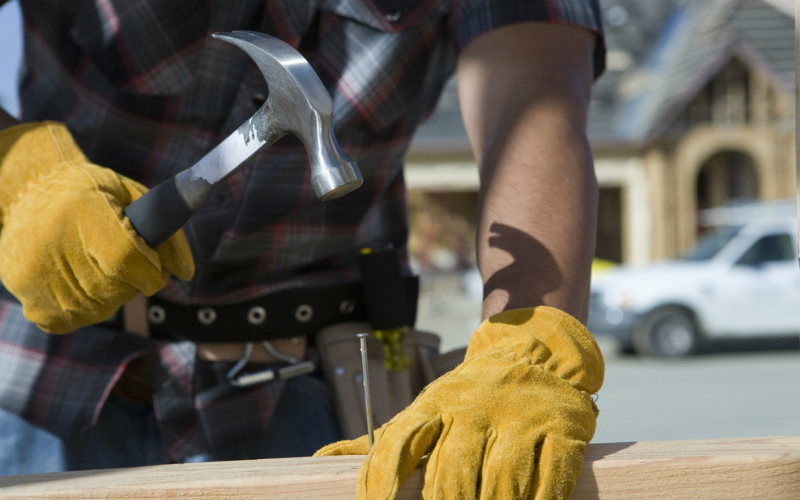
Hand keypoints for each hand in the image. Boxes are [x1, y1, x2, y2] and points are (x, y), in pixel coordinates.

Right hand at [0, 122, 193, 332]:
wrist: (30, 191)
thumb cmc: (93, 193)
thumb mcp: (133, 195)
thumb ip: (165, 232)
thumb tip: (185, 273)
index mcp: (84, 212)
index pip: (126, 260)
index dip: (150, 272)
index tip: (157, 271)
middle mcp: (53, 243)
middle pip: (114, 289)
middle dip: (134, 284)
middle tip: (127, 264)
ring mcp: (34, 272)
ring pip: (95, 309)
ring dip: (110, 296)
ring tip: (100, 268)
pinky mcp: (24, 292)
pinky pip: (67, 320)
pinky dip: (84, 308)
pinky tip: (80, 283)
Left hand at [315, 306, 603, 498]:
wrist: (534, 351)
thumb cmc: (468, 395)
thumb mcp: (424, 408)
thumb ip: (383, 442)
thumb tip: (321, 459)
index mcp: (434, 405)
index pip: (397, 446)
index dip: (380, 484)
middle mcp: (474, 410)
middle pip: (451, 478)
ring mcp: (520, 419)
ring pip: (501, 486)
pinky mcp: (561, 430)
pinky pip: (550, 482)